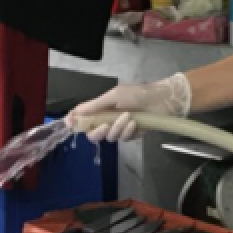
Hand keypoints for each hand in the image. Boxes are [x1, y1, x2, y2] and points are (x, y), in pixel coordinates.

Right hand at [67, 72, 191, 143]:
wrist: (161, 100)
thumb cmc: (137, 94)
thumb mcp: (114, 96)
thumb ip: (94, 106)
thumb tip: (74, 112)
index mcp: (101, 108)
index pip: (83, 118)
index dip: (75, 122)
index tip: (71, 125)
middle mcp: (107, 119)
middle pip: (93, 134)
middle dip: (97, 131)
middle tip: (105, 126)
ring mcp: (119, 128)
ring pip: (109, 137)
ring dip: (118, 128)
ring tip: (128, 117)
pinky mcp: (131, 134)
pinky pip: (123, 139)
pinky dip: (128, 131)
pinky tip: (135, 124)